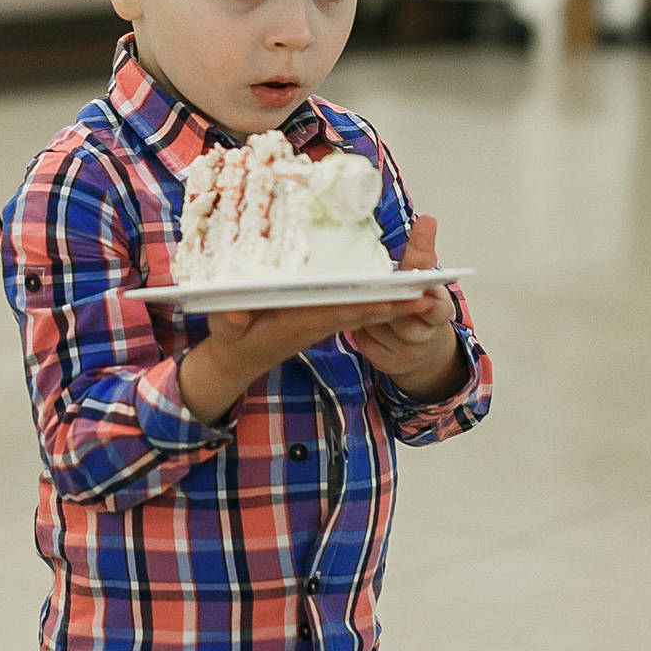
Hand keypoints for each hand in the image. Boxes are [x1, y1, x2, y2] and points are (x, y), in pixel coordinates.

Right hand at [176, 214, 463, 426]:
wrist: (235, 360)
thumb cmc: (229, 339)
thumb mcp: (223, 330)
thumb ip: (228, 320)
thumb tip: (235, 315)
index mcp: (293, 324)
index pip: (335, 314)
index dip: (363, 308)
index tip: (391, 302)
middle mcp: (312, 324)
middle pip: (359, 312)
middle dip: (392, 306)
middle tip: (427, 296)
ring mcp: (317, 322)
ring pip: (361, 311)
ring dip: (391, 304)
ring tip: (424, 291)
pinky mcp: (317, 318)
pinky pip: (352, 309)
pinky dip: (375, 301)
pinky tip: (395, 290)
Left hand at [351, 215, 467, 402]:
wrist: (423, 350)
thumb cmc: (419, 304)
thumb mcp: (424, 280)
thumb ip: (423, 254)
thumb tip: (428, 219)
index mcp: (439, 311)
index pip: (437, 307)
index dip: (430, 305)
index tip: (425, 301)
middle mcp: (425, 335)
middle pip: (403, 318)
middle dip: (387, 301)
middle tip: (370, 285)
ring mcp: (406, 352)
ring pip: (378, 326)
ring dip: (367, 309)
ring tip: (361, 292)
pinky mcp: (385, 362)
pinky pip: (363, 340)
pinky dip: (357, 326)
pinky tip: (355, 313)